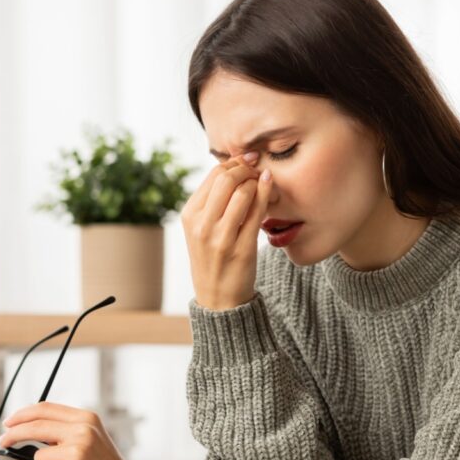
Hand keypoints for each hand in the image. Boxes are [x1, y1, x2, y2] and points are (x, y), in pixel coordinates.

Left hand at [0, 402, 130, 459]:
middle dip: (13, 434)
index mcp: (87, 419)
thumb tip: (27, 432)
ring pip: (37, 456)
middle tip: (3, 441)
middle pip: (35, 426)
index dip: (23, 414)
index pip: (46, 408)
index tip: (10, 422)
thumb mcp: (90, 442)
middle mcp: (83, 431)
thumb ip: (64, 433)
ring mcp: (78, 451)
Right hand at [181, 150, 273, 309]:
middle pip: (226, 179)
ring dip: (257, 181)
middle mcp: (202, 226)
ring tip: (263, 182)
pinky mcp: (242, 248)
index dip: (233, 163)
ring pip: (242, 193)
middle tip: (256, 169)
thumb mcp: (201, 229)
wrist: (218, 298)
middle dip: (246, 168)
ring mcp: (221, 238)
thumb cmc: (213, 258)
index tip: (247, 161)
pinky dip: (265, 194)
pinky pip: (257, 212)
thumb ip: (212, 201)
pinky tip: (269, 187)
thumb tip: (233, 165)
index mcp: (190, 216)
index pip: (213, 175)